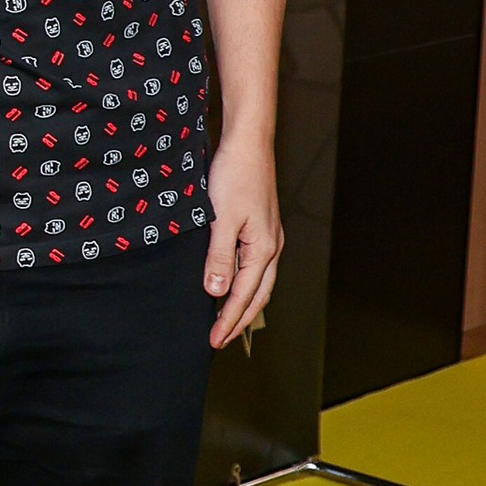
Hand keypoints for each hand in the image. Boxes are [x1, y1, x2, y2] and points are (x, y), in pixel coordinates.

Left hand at [202, 132, 282, 350]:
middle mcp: (271, 248)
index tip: (214, 341)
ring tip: (226, 322)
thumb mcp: (221, 219)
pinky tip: (230, 285)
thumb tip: (215, 292)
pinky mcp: (261, 228)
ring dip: (242, 304)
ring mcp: (268, 238)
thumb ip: (218, 258)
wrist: (248, 144)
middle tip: (220, 340)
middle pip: (257, 296)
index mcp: (263, 250)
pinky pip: (253, 266)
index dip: (227, 320)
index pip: (243, 296)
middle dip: (239, 320)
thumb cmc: (235, 176)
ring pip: (258, 283)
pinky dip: (243, 283)